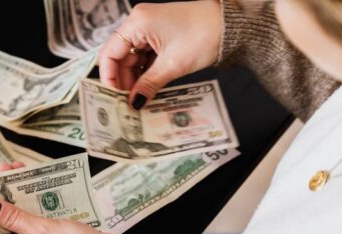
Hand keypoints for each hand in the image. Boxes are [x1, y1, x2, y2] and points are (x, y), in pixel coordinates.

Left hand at [0, 162, 156, 233]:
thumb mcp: (44, 233)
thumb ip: (15, 218)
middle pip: (10, 226)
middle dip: (8, 199)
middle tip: (5, 173)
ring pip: (27, 221)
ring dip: (25, 198)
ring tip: (20, 173)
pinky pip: (43, 222)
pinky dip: (41, 206)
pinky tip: (38, 186)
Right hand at [99, 1, 222, 107]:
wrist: (232, 25)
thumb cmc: (205, 34)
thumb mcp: (173, 65)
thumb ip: (148, 85)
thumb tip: (133, 103)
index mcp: (137, 23)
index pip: (109, 53)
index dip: (109, 77)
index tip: (113, 97)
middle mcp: (139, 22)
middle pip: (120, 57)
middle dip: (124, 81)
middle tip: (128, 103)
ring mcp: (150, 28)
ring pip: (133, 59)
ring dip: (136, 79)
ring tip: (140, 99)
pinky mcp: (160, 35)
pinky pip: (146, 56)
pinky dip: (147, 72)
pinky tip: (149, 88)